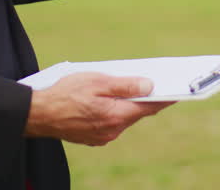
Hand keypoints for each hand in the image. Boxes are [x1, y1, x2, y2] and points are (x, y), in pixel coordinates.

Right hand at [25, 73, 173, 145]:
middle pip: (137, 113)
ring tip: (131, 88)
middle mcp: (113, 130)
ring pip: (124, 119)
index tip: (180, 91)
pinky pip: (112, 124)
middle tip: (157, 84)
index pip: (149, 107)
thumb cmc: (65, 94)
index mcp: (116, 115)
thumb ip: (125, 85)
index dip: (166, 98)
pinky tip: (112, 101)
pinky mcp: (94, 138)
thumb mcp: (97, 82)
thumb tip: (149, 86)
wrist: (39, 114)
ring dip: (128, 105)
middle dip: (146, 99)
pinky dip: (116, 112)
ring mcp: (103, 137)